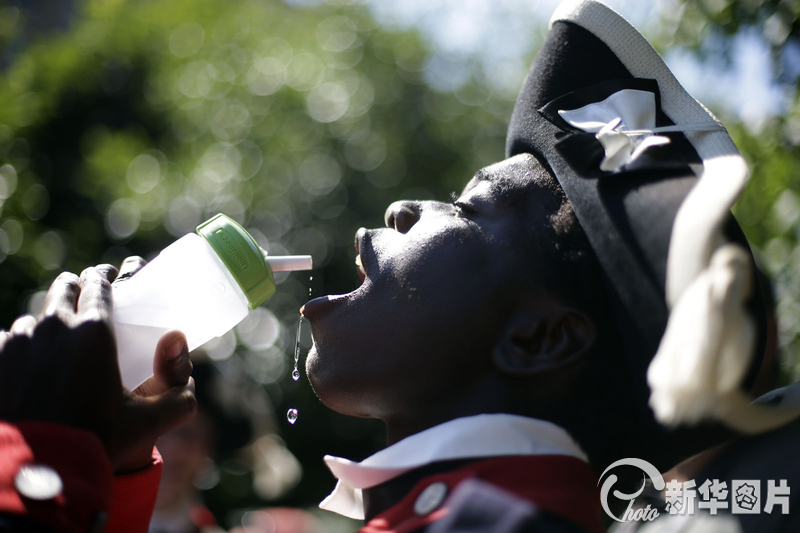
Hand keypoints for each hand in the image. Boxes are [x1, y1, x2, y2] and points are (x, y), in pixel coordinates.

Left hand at [0, 262, 195, 472]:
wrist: (38, 473)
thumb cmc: (96, 442)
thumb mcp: (149, 422)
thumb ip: (181, 398)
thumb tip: (189, 375)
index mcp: (93, 330)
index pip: (97, 284)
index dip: (104, 280)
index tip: (107, 282)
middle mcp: (53, 327)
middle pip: (62, 289)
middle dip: (75, 291)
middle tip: (84, 305)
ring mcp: (17, 341)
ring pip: (34, 320)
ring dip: (46, 327)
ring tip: (57, 347)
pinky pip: (5, 341)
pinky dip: (17, 350)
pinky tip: (28, 368)